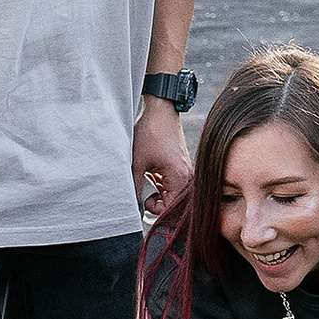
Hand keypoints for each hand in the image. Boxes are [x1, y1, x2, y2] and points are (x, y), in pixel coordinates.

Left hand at [132, 96, 187, 217]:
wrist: (161, 109)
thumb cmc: (151, 131)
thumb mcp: (138, 162)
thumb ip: (135, 186)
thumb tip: (131, 203)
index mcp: (179, 177)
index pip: (171, 208)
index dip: (155, 209)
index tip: (143, 199)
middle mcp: (187, 176)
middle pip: (173, 203)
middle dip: (156, 200)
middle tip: (143, 189)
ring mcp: (186, 171)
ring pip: (172, 194)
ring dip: (158, 190)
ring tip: (147, 177)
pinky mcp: (181, 166)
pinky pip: (173, 184)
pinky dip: (161, 182)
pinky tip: (152, 172)